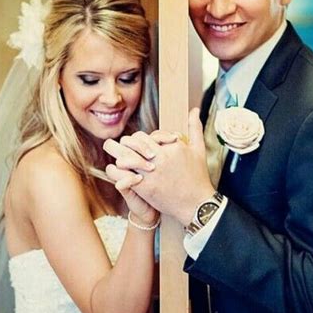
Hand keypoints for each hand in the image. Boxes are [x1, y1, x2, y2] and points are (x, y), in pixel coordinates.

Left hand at [104, 108, 214, 225]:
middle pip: (134, 143)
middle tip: (116, 144)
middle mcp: (161, 157)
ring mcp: (152, 172)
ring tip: (113, 153)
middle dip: (124, 143)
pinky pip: (125, 175)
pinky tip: (116, 170)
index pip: (148, 136)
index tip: (137, 143)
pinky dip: (118, 172)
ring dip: (117, 153)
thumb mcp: (199, 149)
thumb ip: (195, 128)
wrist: (196, 204)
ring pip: (127, 157)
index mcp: (172, 146)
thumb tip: (194, 109)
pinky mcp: (146, 187)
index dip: (140, 139)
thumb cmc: (198, 176)